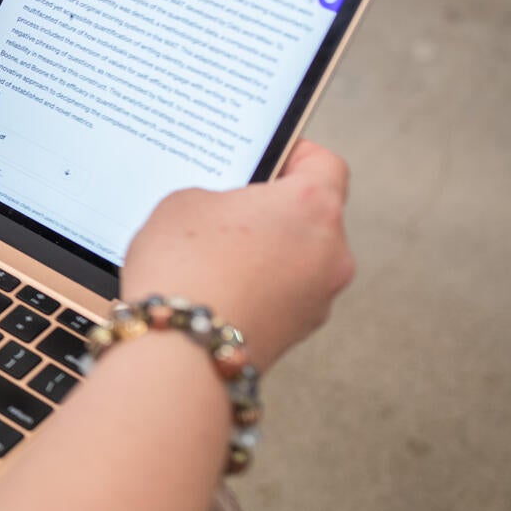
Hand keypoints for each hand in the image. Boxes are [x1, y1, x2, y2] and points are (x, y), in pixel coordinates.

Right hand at [120, 140, 355, 370]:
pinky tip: (214, 292)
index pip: (323, 163)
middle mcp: (331, 252)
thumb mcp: (183, 203)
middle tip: (223, 211)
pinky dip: (256, 290)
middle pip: (309, 216)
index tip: (266, 158)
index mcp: (312, 205)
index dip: (293, 155)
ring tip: (210, 258)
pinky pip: (281, 295)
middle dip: (269, 212)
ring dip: (263, 254)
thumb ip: (217, 196)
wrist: (179, 355)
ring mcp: (319, 298)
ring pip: (295, 259)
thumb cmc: (184, 270)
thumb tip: (224, 214)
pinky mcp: (298, 334)